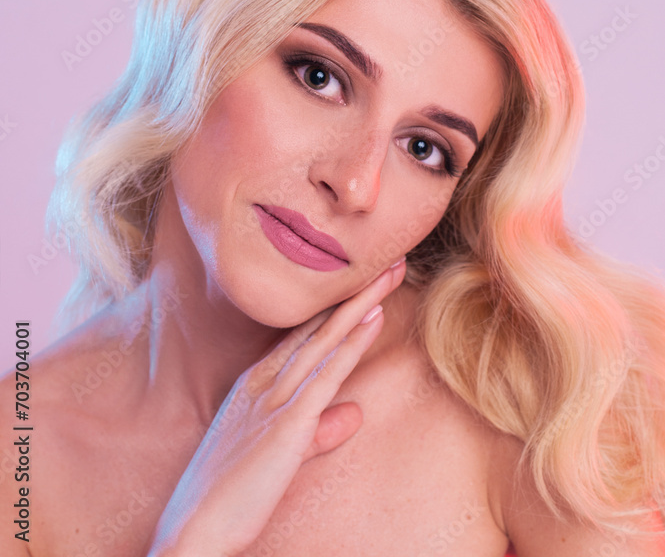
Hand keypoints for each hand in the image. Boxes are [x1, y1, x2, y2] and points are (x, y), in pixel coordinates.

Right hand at [145, 258, 406, 556]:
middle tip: (388, 260)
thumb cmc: (228, 495)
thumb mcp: (278, 454)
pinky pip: (326, 374)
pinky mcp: (285, 424)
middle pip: (318, 327)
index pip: (305, 335)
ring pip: (325, 340)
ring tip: (390, 273)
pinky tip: (374, 319)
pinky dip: (352, 343)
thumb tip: (354, 415)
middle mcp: (263, 380)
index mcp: (255, 383)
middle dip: (355, 292)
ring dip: (360, 304)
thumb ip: (317, 430)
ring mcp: (273, 398)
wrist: (193, 531)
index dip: (337, 307)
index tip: (366, 281)